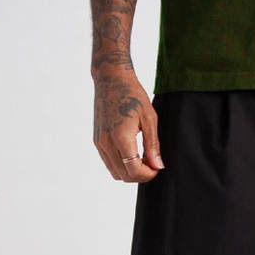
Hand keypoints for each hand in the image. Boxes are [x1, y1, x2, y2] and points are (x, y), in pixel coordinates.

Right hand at [92, 66, 164, 182]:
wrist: (111, 79)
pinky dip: (120, 164)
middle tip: (153, 164)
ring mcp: (99, 142)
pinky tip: (133, 153)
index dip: (147, 175)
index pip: (133, 170)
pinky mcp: (97, 140)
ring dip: (129, 171)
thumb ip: (152, 144)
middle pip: (123, 175)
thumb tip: (158, 166)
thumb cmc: (133, 94)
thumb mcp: (149, 117)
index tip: (157, 168)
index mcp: (121, 137)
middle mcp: (106, 143)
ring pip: (114, 171)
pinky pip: (108, 162)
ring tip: (144, 158)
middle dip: (140, 175)